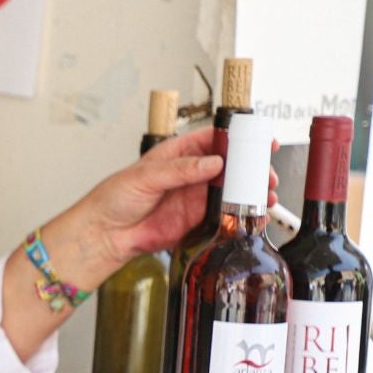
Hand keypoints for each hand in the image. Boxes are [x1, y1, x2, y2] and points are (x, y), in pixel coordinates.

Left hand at [64, 127, 277, 271]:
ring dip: (251, 192)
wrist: (106, 234)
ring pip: (231, 190)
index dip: (238, 138)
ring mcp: (195, 197)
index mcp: (178, 154)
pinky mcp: (196, 220)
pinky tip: (253, 216)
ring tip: (266, 196)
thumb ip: (180, 169)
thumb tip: (212, 162)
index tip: (259, 141)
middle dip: (252, 169)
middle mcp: (190, 174)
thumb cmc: (115, 198)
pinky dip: (240, 216)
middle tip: (266, 174)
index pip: (214, 139)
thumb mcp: (146, 176)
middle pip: (230, 165)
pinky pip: (224, 215)